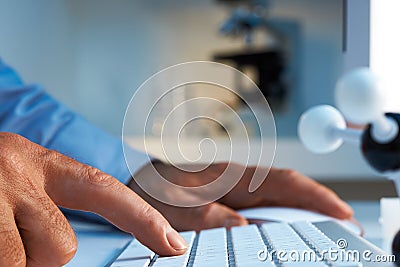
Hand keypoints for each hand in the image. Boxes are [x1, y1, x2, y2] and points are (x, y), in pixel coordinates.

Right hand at [0, 133, 186, 266]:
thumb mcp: (13, 183)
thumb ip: (44, 209)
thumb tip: (60, 251)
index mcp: (40, 162)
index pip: (106, 190)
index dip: (143, 219)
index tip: (175, 245)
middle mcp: (18, 171)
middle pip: (62, 246)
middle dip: (38, 259)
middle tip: (6, 239)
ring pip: (29, 261)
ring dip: (12, 261)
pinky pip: (1, 261)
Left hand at [130, 162, 352, 230]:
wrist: (137, 184)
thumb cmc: (155, 189)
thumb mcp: (176, 205)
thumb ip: (207, 216)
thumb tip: (244, 229)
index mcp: (230, 176)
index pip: (282, 182)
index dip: (315, 196)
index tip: (342, 213)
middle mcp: (237, 181)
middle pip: (286, 191)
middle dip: (316, 208)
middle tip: (341, 230)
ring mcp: (234, 190)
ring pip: (275, 201)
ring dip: (298, 217)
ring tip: (317, 236)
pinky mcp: (227, 201)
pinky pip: (259, 210)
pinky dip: (275, 221)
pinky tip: (279, 234)